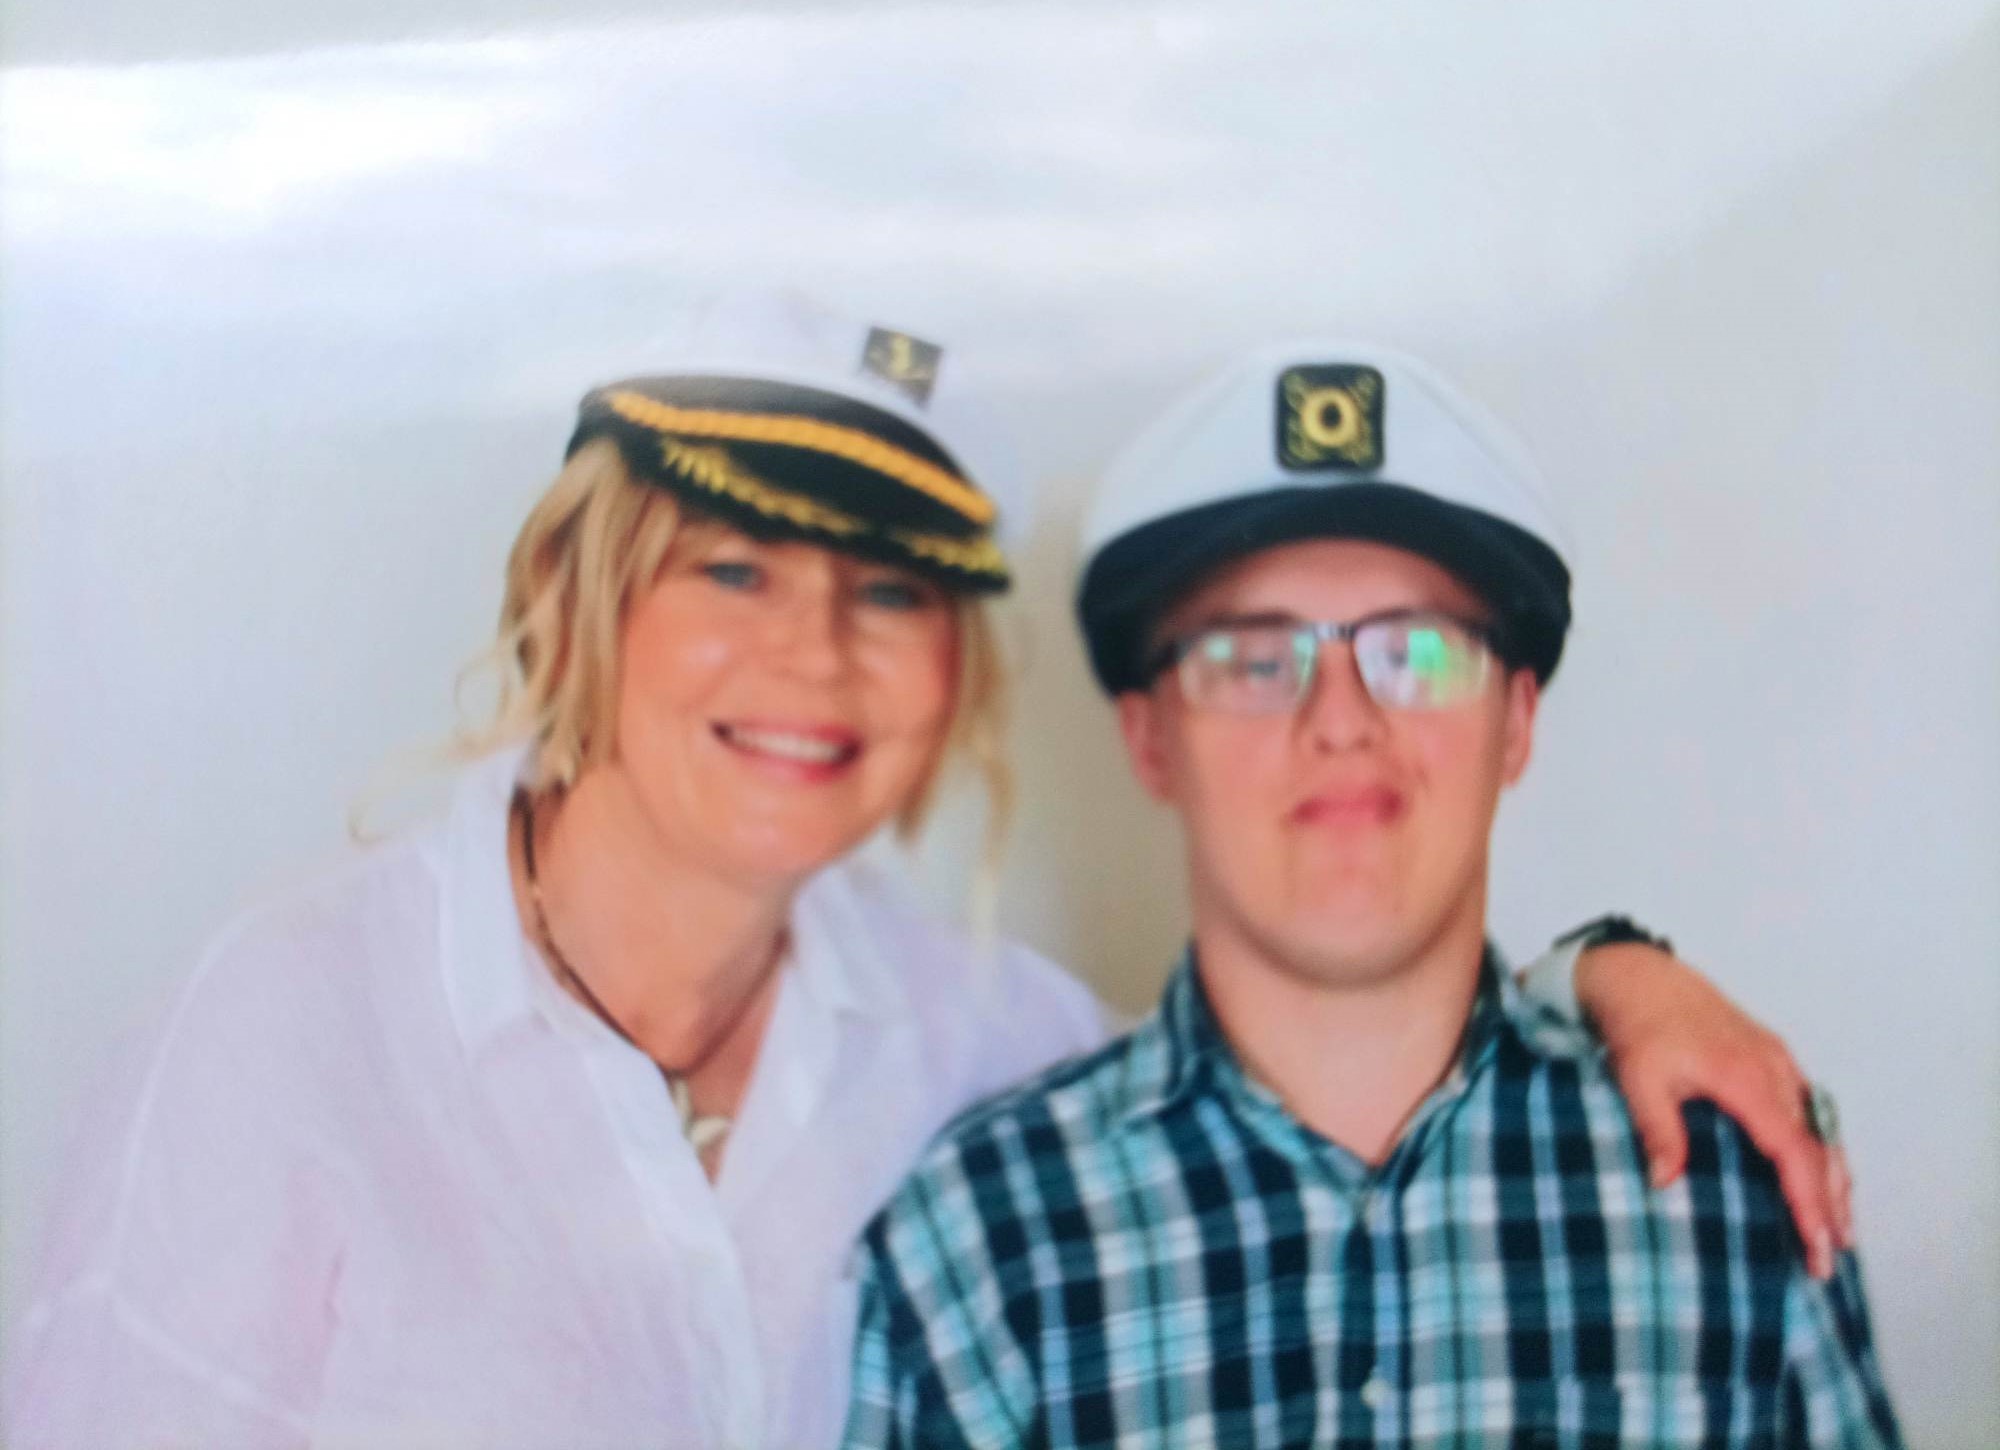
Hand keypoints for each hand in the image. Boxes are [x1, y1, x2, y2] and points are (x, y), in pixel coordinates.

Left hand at [1576, 942, 1852, 1279]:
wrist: (1640, 976)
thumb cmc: (1638, 1025)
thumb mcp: (1638, 1078)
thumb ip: (1658, 1130)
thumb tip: (1665, 1184)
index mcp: (1746, 1077)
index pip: (1793, 1151)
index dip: (1810, 1202)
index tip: (1818, 1244)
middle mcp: (1775, 1070)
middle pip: (1820, 1148)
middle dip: (1830, 1206)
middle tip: (1828, 1259)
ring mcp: (1779, 1062)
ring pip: (1823, 1130)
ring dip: (1834, 1181)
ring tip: (1838, 1231)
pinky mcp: (1774, 1059)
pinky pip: (1811, 1110)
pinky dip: (1823, 1148)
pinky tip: (1822, 1177)